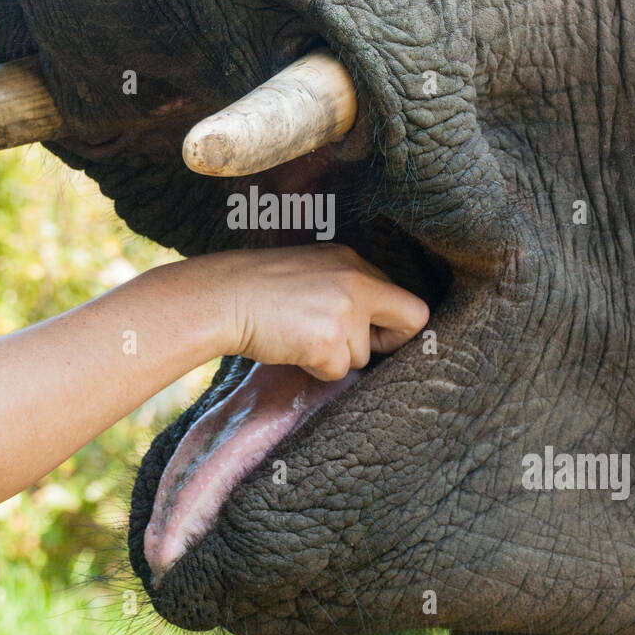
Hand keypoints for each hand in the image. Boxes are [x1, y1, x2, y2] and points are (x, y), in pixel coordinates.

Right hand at [207, 244, 428, 381]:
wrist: (222, 297)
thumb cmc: (256, 288)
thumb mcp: (309, 272)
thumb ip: (343, 290)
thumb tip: (368, 326)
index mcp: (352, 262)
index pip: (404, 296)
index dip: (392, 321)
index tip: (374, 333)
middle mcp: (356, 281)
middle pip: (412, 319)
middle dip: (390, 342)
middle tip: (353, 348)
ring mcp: (345, 312)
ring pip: (362, 356)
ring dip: (334, 358)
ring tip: (298, 338)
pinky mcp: (328, 342)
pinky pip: (336, 372)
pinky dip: (314, 369)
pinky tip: (291, 347)